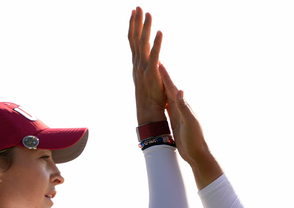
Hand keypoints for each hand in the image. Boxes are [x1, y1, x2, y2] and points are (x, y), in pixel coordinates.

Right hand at [128, 7, 166, 124]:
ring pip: (142, 43)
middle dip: (136, 21)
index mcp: (137, 62)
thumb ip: (148, 66)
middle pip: (135, 38)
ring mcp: (143, 67)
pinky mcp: (152, 73)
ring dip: (145, 27)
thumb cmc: (150, 96)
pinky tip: (160, 31)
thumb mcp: (147, 77)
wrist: (148, 111)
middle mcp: (138, 63)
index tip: (133, 12)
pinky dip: (157, 43)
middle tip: (138, 6)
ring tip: (147, 13)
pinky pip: (155, 55)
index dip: (133, 26)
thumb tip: (152, 58)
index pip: (133, 40)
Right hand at [160, 64, 222, 189]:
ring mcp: (177, 114)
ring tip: (154, 77)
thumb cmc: (195, 139)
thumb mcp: (189, 122)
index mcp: (182, 106)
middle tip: (154, 64)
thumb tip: (181, 91)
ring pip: (165, 97)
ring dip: (160, 87)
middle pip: (167, 89)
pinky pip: (165, 108)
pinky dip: (160, 101)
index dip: (164, 75)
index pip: (171, 87)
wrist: (197, 153)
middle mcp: (179, 107)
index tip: (158, 62)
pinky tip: (157, 98)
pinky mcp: (174, 121)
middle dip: (161, 77)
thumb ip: (184, 107)